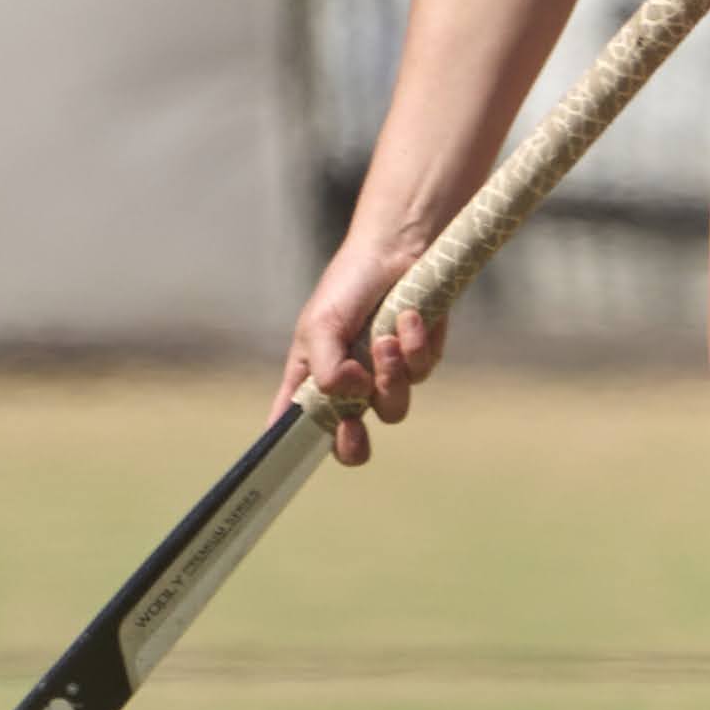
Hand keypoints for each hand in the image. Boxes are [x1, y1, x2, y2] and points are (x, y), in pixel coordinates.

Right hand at [272, 228, 440, 465]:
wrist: (398, 249)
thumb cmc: (348, 284)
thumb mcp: (321, 325)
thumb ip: (326, 368)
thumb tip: (351, 395)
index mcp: (313, 378)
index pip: (298, 425)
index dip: (293, 449)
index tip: (290, 460)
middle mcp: (348, 386)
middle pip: (350, 442)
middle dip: (353, 444)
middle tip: (354, 428)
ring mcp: (385, 376)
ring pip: (392, 409)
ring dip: (389, 376)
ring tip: (385, 339)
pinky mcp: (418, 360)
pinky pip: (419, 373)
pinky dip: (413, 346)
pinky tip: (408, 317)